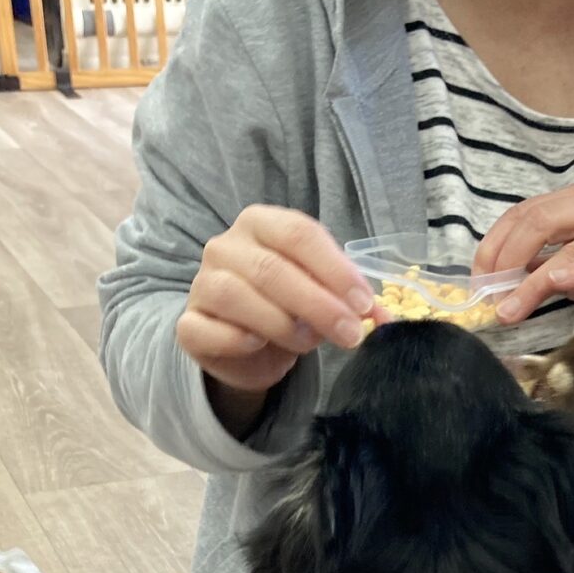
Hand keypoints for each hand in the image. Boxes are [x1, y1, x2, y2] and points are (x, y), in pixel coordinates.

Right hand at [176, 206, 378, 397]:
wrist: (246, 348)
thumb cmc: (287, 309)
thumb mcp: (322, 296)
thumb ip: (350, 300)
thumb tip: (386, 316)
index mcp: (261, 224)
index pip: (299, 233)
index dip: (335, 269)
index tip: (364, 303)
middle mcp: (225, 246)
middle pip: (272, 268)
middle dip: (318, 304)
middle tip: (350, 333)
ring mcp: (201, 283)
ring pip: (236, 295)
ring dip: (281, 323)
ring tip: (307, 343)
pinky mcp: (188, 325)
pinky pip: (207, 329)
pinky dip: (239, 340)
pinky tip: (260, 346)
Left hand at [476, 183, 573, 327]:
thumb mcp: (571, 263)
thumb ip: (536, 264)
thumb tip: (494, 282)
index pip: (521, 214)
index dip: (492, 246)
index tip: (477, 280)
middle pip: (536, 223)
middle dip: (504, 260)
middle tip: (488, 294)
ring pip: (565, 251)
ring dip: (529, 284)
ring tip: (508, 310)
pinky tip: (554, 284)